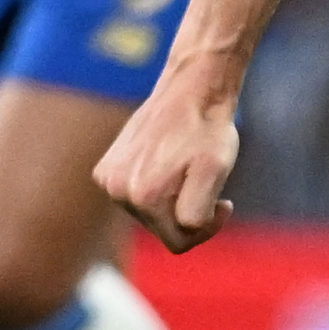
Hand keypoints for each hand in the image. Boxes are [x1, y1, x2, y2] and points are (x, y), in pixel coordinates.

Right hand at [95, 78, 238, 252]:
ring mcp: (108, 181)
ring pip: (149, 213)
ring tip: (184, 165)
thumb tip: (181, 230)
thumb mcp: (215, 172)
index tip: (224, 201)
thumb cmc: (208, 129)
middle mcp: (119, 191)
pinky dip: (153, 186)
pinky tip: (165, 161)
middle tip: (204, 180)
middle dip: (187, 211)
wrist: (191, 87)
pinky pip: (135, 196)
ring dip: (170, 198)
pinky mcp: (105, 171)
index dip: (208, 226)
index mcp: (145, 196)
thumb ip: (196, 215)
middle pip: (161, 229)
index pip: (178, 242)